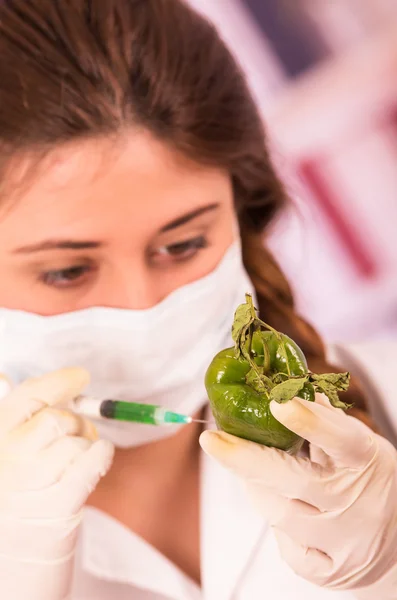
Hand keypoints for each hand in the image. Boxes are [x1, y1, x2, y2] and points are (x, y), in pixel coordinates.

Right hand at [0, 369, 113, 599]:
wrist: (15, 555)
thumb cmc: (14, 494)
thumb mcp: (4, 452)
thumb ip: (11, 418)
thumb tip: (3, 377)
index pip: (30, 395)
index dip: (60, 382)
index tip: (80, 377)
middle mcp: (10, 456)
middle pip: (59, 418)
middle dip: (78, 422)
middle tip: (80, 433)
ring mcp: (34, 479)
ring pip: (78, 440)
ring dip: (88, 445)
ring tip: (76, 461)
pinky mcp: (60, 501)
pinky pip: (93, 461)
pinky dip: (102, 455)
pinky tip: (98, 459)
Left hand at [200, 394, 396, 597]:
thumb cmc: (372, 483)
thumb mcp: (361, 446)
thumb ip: (325, 422)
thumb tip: (288, 388)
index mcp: (365, 461)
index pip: (338, 438)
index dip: (308, 420)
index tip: (276, 402)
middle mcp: (355, 503)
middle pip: (292, 480)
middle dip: (245, 459)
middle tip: (212, 440)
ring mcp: (342, 541)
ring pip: (279, 513)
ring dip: (256, 488)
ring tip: (252, 473)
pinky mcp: (328, 571)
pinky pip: (286, 546)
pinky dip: (277, 525)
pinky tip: (283, 510)